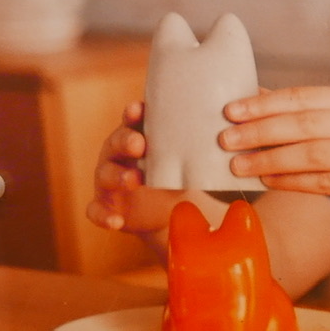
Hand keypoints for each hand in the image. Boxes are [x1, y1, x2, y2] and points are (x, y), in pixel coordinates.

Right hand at [85, 101, 186, 235]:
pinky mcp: (106, 206)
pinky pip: (97, 211)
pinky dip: (104, 216)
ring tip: (134, 180)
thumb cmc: (173, 174)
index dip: (132, 114)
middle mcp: (117, 155)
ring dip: (118, 176)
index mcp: (135, 137)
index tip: (138, 109)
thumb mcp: (183, 160)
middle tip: (140, 145)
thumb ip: (196, 147)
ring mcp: (108, 181)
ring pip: (105, 175)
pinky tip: (116, 221)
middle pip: (115, 144)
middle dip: (126, 142)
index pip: (131, 121)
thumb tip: (233, 134)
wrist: (165, 210)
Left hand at [218, 86, 329, 244]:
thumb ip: (315, 113)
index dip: (265, 103)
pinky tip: (269, 181)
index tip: (231, 109)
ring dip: (270, 159)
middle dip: (261, 131)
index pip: (307, 96)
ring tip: (238, 165)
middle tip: (226, 139)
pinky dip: (293, 182)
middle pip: (306, 123)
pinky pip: (326, 182)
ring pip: (313, 153)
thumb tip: (258, 99)